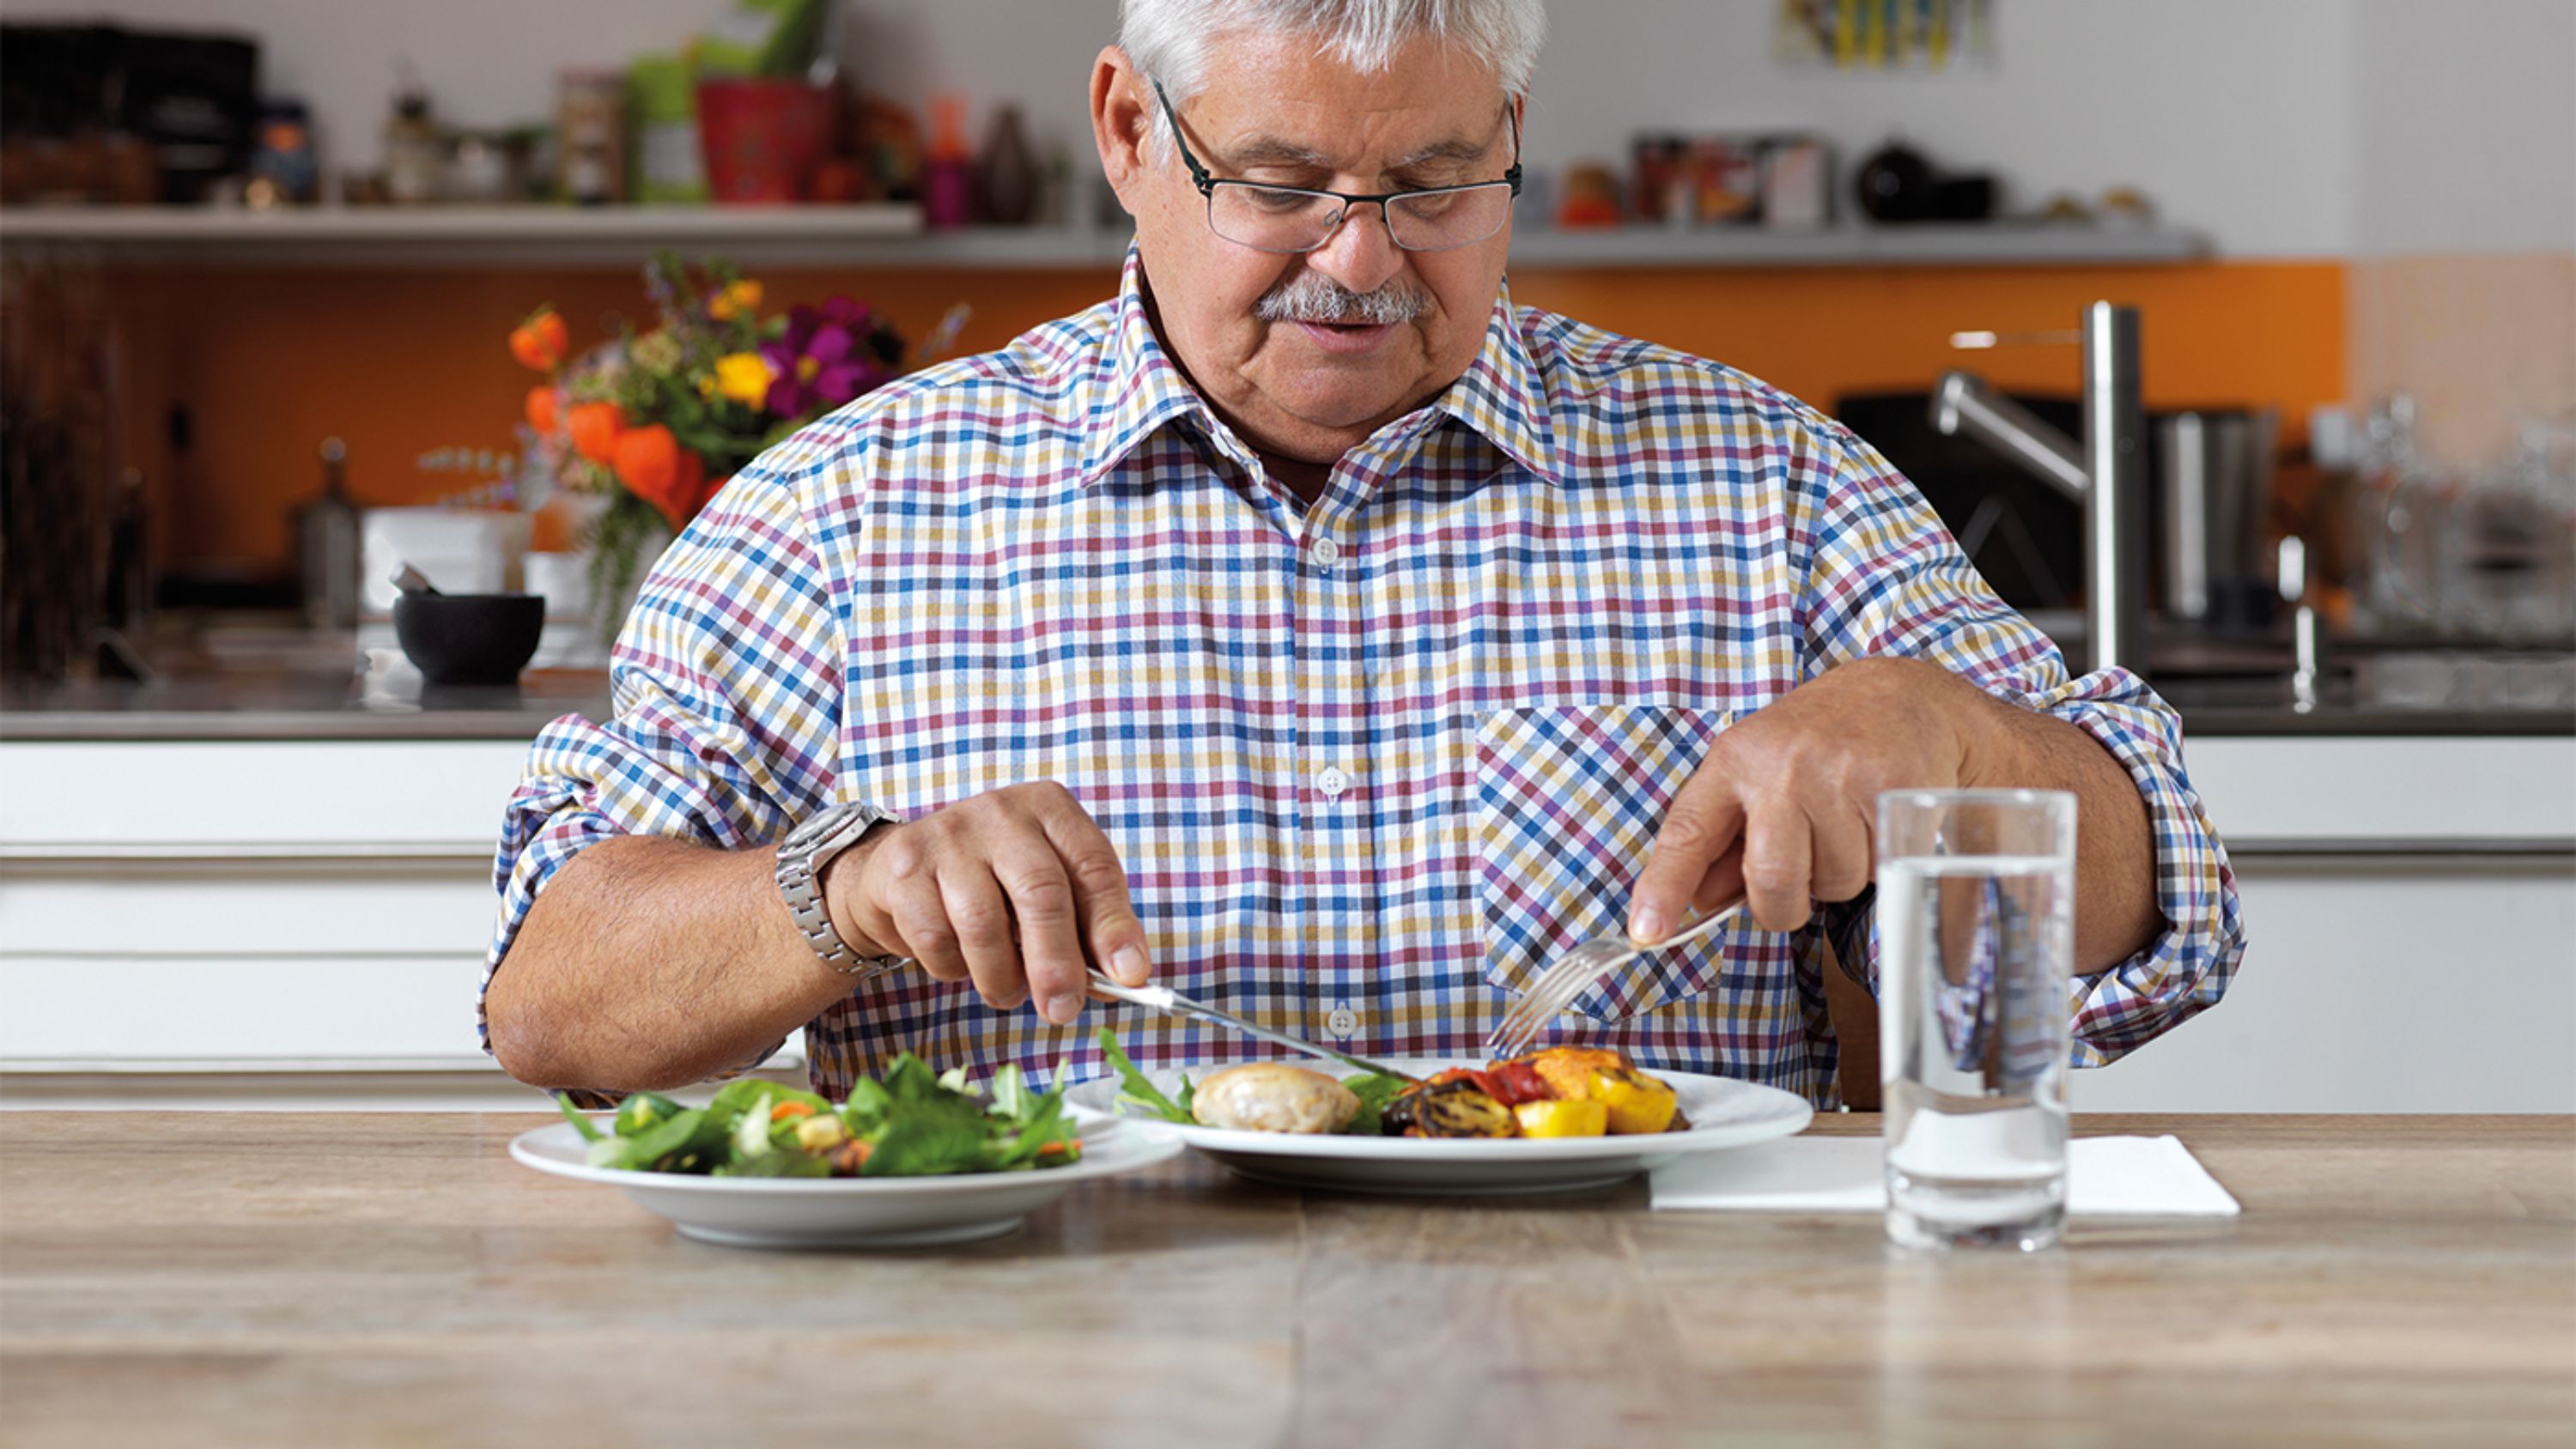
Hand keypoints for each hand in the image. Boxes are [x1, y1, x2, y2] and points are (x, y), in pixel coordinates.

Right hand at [824, 782, 1151, 1024]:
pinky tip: (958, 961)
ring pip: (984, 923)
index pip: (1093, 866)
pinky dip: (952, 969)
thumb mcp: (1048, 893)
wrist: (900, 870)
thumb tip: (1124, 979)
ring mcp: (948, 835)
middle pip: (1040, 891)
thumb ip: (1086, 931)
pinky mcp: (904, 868)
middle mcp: (1001, 812)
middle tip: (1063, 1010)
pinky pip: (935, 937)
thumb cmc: (992, 884)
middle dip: (1056, 962)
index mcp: (1050, 809)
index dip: (1113, 926)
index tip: (1129, 976)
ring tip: (1005, 992)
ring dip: (1000, 977)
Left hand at [1628, 657, 1979, 939]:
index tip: (1646, 930)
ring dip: (1841, 875)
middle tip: (1799, 878)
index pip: (1688, 832)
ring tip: (1847, 826)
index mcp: (1736, 759)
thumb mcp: (1757, 772)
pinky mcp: (1893, 789)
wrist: (1903, 696)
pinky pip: (1879, 869)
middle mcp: (1782, 765)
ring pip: (1833, 884)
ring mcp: (1840, 775)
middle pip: (1771, 880)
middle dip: (1784, 904)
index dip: (1664, 887)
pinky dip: (1879, 862)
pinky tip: (1876, 819)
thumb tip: (1701, 900)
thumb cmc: (1821, 741)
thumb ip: (1725, 840)